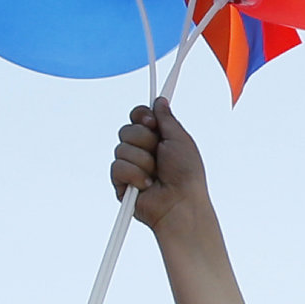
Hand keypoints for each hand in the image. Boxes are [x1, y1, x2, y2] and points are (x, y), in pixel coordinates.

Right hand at [111, 101, 209, 229]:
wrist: (180, 203)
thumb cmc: (187, 175)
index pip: (138, 116)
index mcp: (157, 138)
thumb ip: (167, 119)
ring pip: (121, 148)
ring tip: (156, 174)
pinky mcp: (122, 183)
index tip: (152, 123)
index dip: (141, 116)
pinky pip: (117, 167)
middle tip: (158, 154)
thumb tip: (160, 101)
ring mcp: (131, 166)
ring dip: (142, 161)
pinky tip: (147, 185)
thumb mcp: (180, 139)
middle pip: (127, 129)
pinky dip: (135, 175)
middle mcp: (142, 150)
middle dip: (144, 140)